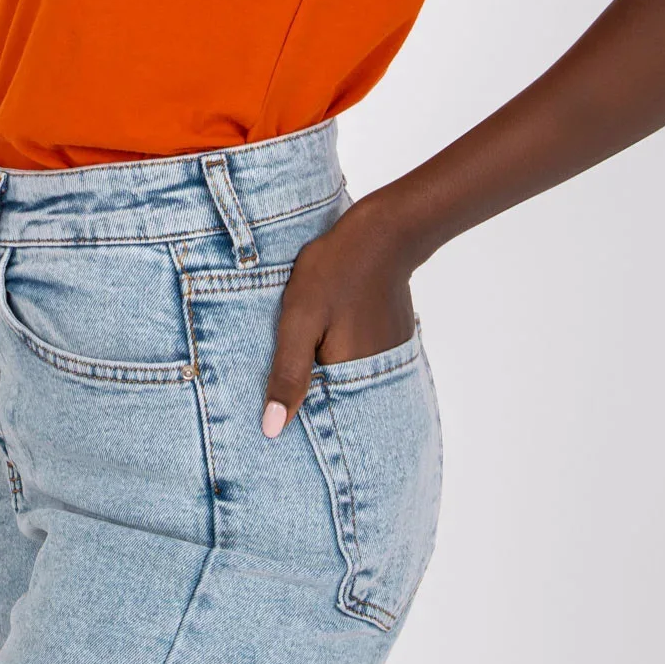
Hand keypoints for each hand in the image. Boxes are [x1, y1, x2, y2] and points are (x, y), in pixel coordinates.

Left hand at [261, 195, 414, 438]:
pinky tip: (329, 339)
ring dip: (328, 378)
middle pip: (336, 403)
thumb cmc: (334, 272)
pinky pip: (363, 363)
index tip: (272, 420)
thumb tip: (271, 430)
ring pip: (349, 381)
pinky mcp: (393, 341)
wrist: (383, 233)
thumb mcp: (300, 319)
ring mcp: (389, 358)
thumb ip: (288, 373)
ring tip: (307, 358)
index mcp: (349, 376)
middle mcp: (376, 376)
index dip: (296, 420)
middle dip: (311, 401)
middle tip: (287, 379)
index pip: (319, 421)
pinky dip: (344, 359)